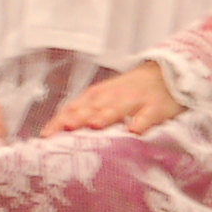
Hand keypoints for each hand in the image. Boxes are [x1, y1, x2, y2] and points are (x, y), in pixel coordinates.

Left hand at [40, 60, 181, 136]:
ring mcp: (133, 101)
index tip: (46, 136)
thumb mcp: (103, 99)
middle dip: (77, 118)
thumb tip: (59, 134)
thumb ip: (84, 113)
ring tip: (94, 126)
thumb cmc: (127, 93)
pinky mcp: (155, 107)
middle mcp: (111, 97)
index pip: (73, 108)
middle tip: (65, 129)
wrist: (164, 75)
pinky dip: (141, 122)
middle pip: (91, 107)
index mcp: (95, 96)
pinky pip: (147, 115)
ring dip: (105, 116)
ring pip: (117, 108)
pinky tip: (134, 131)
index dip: (59, 121)